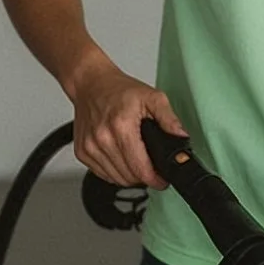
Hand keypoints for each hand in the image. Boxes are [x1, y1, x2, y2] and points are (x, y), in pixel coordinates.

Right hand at [69, 64, 186, 189]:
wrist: (90, 84)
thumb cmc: (118, 90)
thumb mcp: (152, 97)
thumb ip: (169, 119)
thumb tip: (182, 137)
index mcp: (121, 127)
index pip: (140, 169)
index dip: (156, 179)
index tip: (162, 180)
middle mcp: (102, 139)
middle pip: (129, 177)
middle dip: (145, 177)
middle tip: (153, 168)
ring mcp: (90, 147)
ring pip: (116, 179)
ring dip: (130, 177)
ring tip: (138, 163)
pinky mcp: (82, 152)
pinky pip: (103, 175)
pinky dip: (115, 172)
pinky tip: (122, 159)